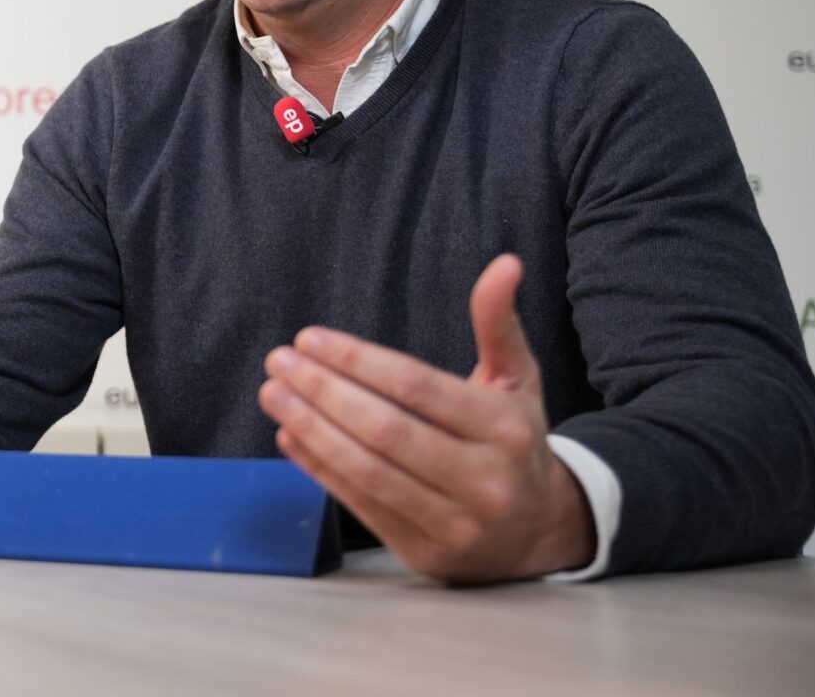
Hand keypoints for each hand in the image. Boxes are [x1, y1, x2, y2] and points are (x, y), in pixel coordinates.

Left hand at [258, 253, 596, 582]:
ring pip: (367, 472)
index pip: (416, 387)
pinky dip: (319, 469)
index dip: (357, 361)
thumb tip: (505, 262)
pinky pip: (360, 506)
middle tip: (278, 361)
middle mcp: (485, 481)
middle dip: (323, 392)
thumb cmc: (515, 440)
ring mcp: (455, 524)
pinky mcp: (425, 553)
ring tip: (272, 393)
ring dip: (310, 429)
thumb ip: (499, 323)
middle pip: (385, 430)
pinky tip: (290, 435)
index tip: (310, 338)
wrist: (542, 532)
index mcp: (506, 430)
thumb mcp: (518, 381)